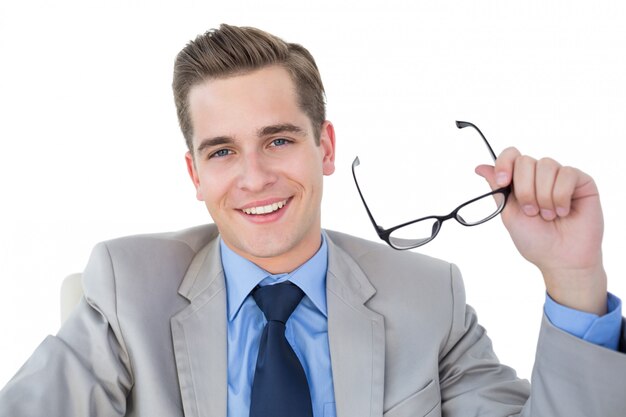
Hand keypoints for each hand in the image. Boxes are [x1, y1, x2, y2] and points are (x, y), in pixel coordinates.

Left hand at [476, 147, 606, 314]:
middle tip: (531, 212)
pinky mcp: (581, 181)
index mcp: (521, 182)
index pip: (511, 155)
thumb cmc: (536, 240)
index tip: (504, 182)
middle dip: (525, 190)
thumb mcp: (508, 214)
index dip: (504, 164)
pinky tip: (564, 211)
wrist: (561, 259)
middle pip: (525, 161)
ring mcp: (561, 177)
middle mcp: (540, 176)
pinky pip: (567, 174)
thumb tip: (480, 167)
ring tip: (548, 215)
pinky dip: (561, 196)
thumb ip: (497, 189)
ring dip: (543, 195)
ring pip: (546, 165)